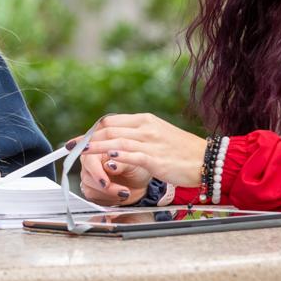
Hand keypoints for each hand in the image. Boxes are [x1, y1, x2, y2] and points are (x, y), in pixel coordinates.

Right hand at [77, 151, 151, 205]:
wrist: (141, 180)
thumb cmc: (139, 166)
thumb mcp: (136, 161)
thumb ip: (121, 162)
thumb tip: (109, 165)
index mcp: (100, 148)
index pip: (89, 160)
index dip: (96, 172)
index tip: (106, 183)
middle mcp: (91, 160)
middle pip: (87, 176)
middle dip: (105, 187)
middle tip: (122, 190)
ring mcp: (90, 174)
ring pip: (89, 189)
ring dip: (108, 194)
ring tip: (125, 192)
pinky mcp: (91, 187)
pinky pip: (92, 197)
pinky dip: (107, 199)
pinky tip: (118, 195)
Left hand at [80, 113, 206, 187]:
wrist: (209, 160)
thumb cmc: (184, 152)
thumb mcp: (159, 137)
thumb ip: (139, 137)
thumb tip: (118, 142)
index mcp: (146, 120)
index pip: (111, 121)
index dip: (92, 130)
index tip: (79, 138)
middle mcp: (146, 128)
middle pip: (109, 130)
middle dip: (87, 138)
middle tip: (71, 146)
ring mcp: (151, 143)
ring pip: (116, 141)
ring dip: (94, 147)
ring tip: (78, 152)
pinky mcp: (156, 159)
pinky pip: (132, 156)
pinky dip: (116, 156)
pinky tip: (103, 160)